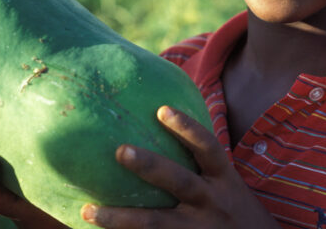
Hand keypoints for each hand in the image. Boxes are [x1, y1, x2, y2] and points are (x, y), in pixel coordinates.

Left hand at [80, 106, 280, 228]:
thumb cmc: (237, 211)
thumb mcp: (230, 185)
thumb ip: (204, 165)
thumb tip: (166, 122)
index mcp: (224, 180)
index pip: (207, 147)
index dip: (187, 127)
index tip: (162, 109)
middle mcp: (212, 202)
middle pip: (179, 181)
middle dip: (149, 166)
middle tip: (119, 150)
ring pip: (155, 224)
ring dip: (120, 219)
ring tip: (88, 211)